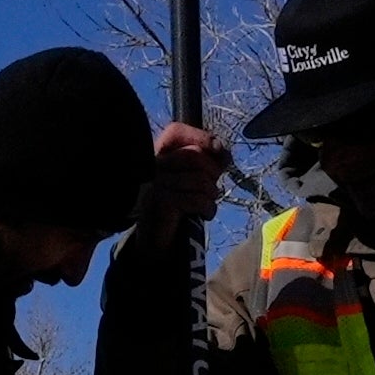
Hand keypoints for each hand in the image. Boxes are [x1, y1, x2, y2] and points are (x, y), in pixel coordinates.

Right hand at [127, 124, 230, 249]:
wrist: (156, 242)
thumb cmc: (179, 207)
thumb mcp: (194, 179)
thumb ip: (208, 161)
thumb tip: (221, 149)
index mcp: (158, 155)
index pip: (176, 132)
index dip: (201, 137)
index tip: (218, 151)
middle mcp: (153, 166)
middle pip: (195, 156)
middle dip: (213, 173)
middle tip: (210, 188)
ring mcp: (155, 184)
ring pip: (200, 180)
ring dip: (212, 196)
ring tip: (205, 204)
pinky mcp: (161, 203)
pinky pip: (197, 199)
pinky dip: (208, 209)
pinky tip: (204, 215)